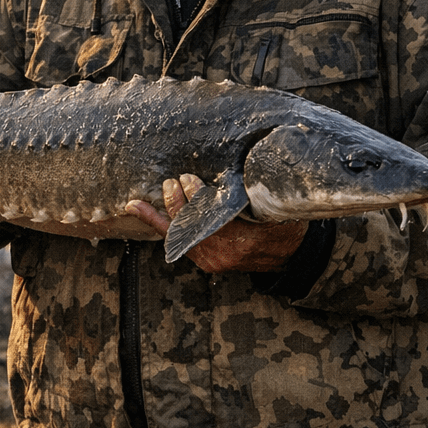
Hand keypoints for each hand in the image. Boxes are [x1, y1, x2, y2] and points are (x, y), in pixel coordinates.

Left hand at [127, 175, 307, 273]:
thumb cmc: (285, 226)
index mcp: (243, 239)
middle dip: (178, 201)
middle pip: (191, 225)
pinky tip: (134, 207)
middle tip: (174, 182)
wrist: (292, 257)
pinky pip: (174, 241)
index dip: (195, 198)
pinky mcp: (204, 260)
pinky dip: (156, 222)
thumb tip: (239, 167)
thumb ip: (256, 194)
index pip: (209, 218)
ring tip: (156, 192)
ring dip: (163, 211)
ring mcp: (211, 259)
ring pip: (178, 234)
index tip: (190, 180)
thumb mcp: (277, 209)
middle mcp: (223, 253)